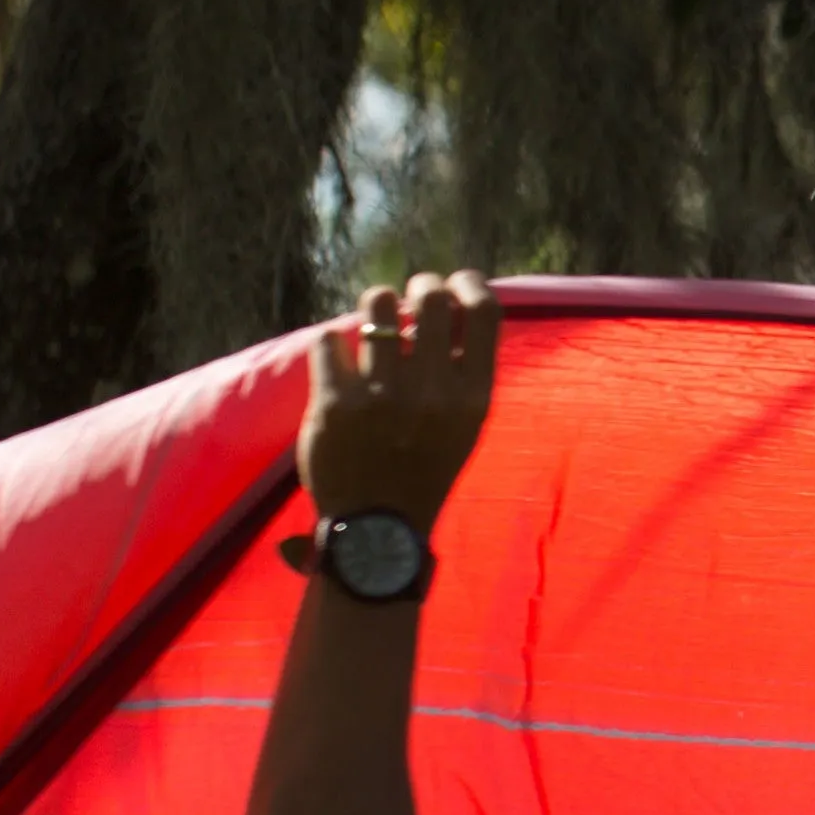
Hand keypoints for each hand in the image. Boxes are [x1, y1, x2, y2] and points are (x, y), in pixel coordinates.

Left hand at [300, 271, 497, 531]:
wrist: (377, 531)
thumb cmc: (422, 471)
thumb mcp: (463, 427)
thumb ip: (463, 371)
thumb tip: (451, 302)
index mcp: (473, 398)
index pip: (485, 311)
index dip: (468, 283)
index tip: (455, 284)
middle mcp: (433, 392)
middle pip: (431, 295)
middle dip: (417, 287)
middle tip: (408, 304)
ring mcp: (383, 395)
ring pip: (377, 303)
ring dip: (374, 306)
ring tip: (372, 328)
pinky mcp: (336, 402)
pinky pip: (329, 338)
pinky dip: (331, 346)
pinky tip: (338, 365)